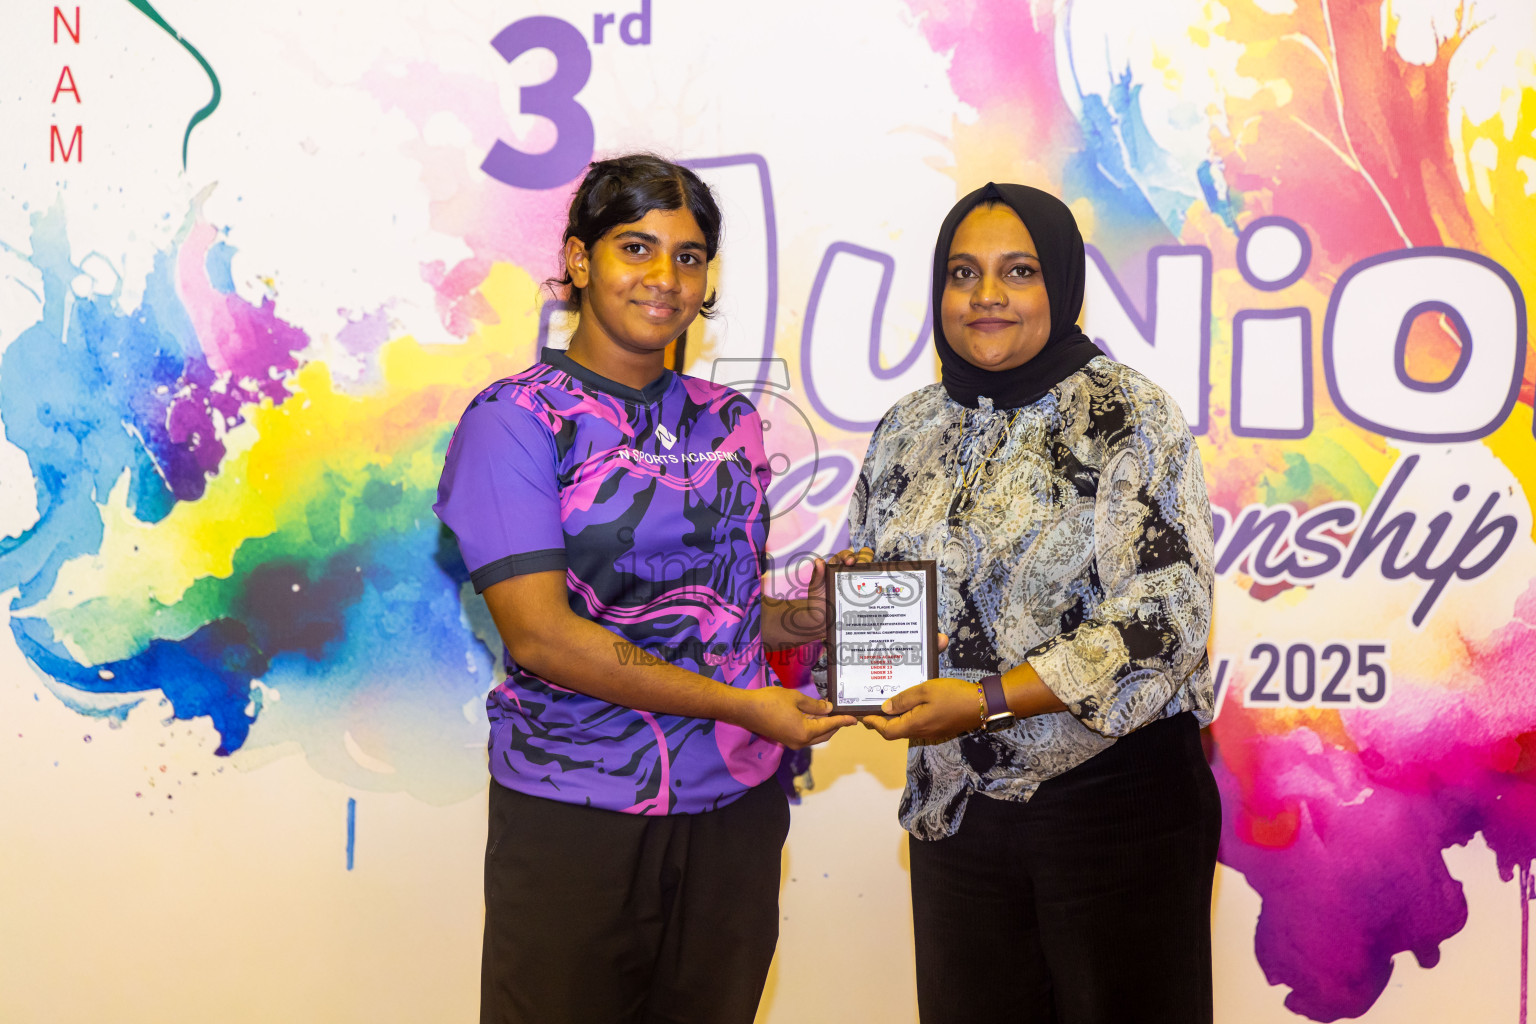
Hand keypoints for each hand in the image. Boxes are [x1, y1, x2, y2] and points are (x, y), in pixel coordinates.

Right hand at [738, 686, 856, 748]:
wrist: (744, 709)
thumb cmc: (769, 701)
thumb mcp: (795, 698)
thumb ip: (815, 705)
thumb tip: (828, 709)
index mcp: (805, 732)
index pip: (829, 726)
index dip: (842, 721)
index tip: (854, 719)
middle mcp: (800, 742)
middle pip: (824, 735)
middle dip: (835, 725)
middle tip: (844, 715)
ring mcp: (792, 742)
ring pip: (815, 737)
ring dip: (824, 727)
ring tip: (831, 714)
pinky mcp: (785, 739)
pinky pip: (805, 736)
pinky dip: (813, 728)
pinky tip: (814, 717)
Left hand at [805, 546, 874, 608]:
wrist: (823, 623)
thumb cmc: (817, 603)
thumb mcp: (815, 589)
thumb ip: (817, 575)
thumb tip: (818, 560)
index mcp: (836, 568)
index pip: (845, 555)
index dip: (848, 555)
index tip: (849, 562)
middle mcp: (849, 573)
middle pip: (861, 559)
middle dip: (864, 558)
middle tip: (861, 565)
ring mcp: (858, 583)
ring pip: (869, 570)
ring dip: (872, 568)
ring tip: (871, 574)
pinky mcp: (864, 594)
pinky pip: (873, 587)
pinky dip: (877, 584)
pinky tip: (877, 587)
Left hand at [862, 677, 979, 741]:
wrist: (983, 705)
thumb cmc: (954, 695)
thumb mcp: (925, 691)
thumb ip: (904, 699)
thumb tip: (885, 708)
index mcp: (915, 725)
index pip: (887, 730)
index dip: (873, 723)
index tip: (862, 716)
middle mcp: (921, 732)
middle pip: (895, 731)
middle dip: (881, 722)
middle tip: (870, 709)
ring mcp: (931, 732)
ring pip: (906, 728)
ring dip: (894, 720)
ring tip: (886, 704)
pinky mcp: (939, 728)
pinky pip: (917, 725)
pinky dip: (907, 717)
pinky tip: (907, 705)